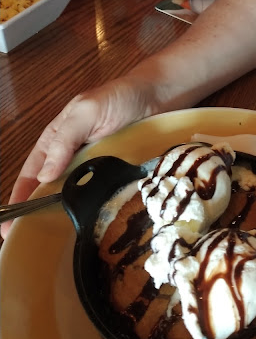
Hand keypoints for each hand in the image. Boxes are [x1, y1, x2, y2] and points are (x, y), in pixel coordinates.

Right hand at [1, 75, 159, 238]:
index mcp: (55, 142)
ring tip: (64, 243)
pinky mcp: (118, 175)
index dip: (19, 200)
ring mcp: (96, 168)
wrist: (157, 95)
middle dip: (41, 216)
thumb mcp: (85, 112)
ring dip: (71, 215)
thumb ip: (64, 140)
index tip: (8, 227)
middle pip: (52, 191)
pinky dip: (98, 209)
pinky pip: (104, 195)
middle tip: (35, 243)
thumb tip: (44, 176)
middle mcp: (72, 158)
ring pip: (77, 197)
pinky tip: (97, 226)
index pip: (31, 175)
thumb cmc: (117, 97)